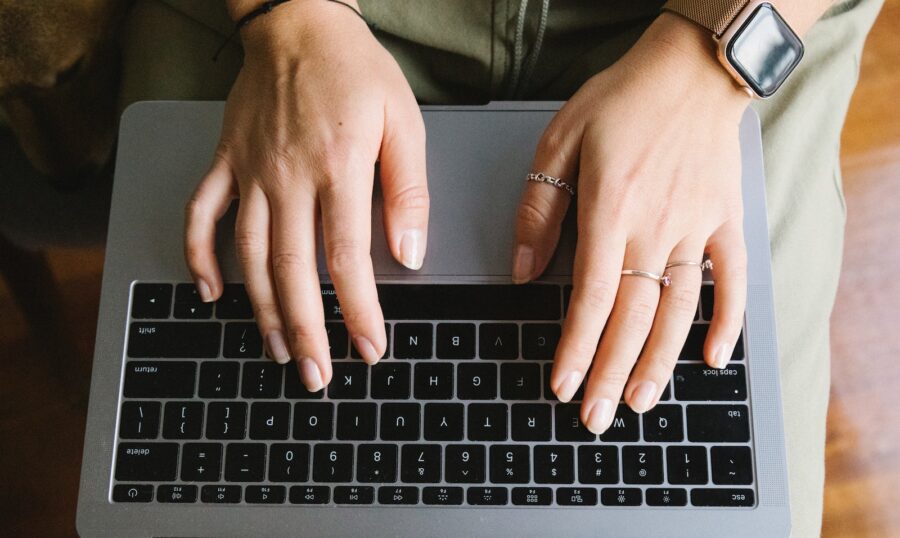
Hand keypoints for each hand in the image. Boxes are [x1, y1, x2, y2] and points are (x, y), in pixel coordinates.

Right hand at [184, 0, 427, 390]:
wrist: (299, 22)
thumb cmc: (356, 71)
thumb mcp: (404, 122)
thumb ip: (408, 191)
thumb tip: (411, 253)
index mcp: (338, 167)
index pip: (348, 258)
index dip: (359, 311)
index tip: (369, 348)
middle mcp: (288, 176)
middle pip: (293, 270)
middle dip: (307, 329)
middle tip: (318, 374)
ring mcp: (249, 170)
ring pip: (249, 255)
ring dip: (262, 310)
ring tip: (280, 349)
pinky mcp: (225, 161)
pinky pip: (202, 214)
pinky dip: (200, 256)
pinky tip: (211, 292)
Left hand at [512, 13, 749, 432]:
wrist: (690, 71)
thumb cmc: (622, 100)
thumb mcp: (559, 143)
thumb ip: (539, 210)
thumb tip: (522, 271)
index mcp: (609, 212)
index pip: (589, 298)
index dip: (574, 348)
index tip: (561, 385)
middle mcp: (653, 229)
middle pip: (631, 318)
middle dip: (608, 372)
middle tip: (594, 417)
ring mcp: (695, 229)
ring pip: (677, 311)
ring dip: (657, 362)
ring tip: (638, 402)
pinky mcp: (724, 223)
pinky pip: (731, 280)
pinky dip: (726, 321)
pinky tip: (714, 358)